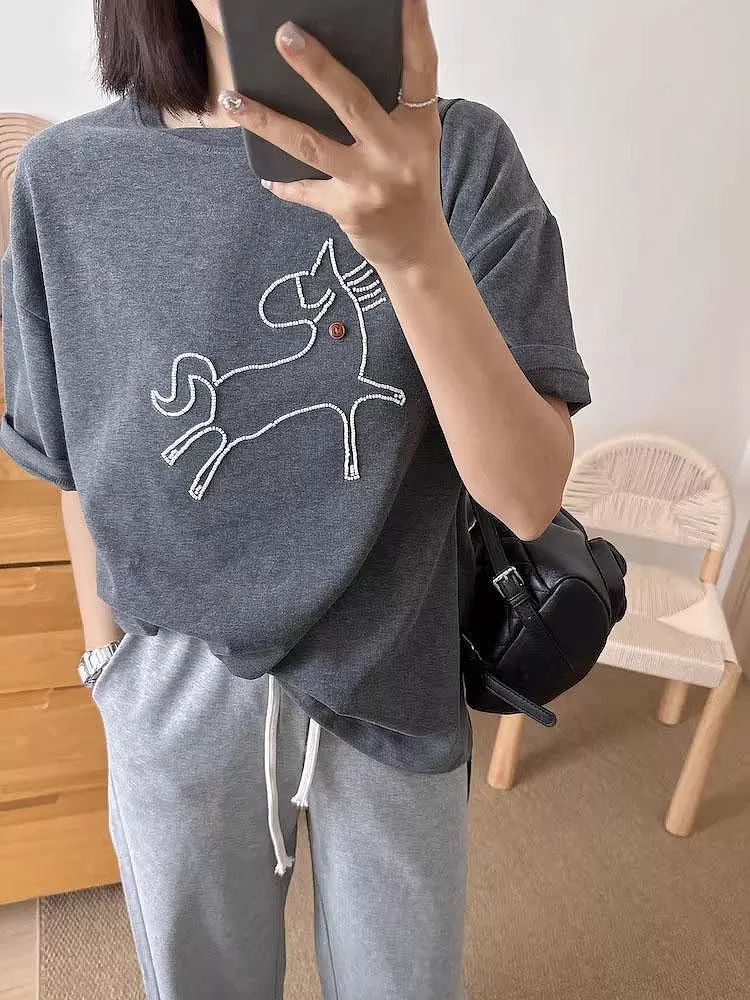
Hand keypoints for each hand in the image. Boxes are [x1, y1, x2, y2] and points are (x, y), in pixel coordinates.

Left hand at [217, 0, 451, 273]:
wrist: (416, 249)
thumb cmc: (409, 183)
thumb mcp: (412, 142)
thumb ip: (388, 107)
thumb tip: (331, 67)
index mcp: (418, 125)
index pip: (420, 68)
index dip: (413, 29)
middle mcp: (397, 152)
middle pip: (353, 101)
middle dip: (317, 67)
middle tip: (283, 34)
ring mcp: (372, 183)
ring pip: (311, 145)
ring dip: (268, 121)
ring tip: (233, 99)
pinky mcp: (349, 211)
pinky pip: (306, 190)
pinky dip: (284, 182)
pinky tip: (263, 174)